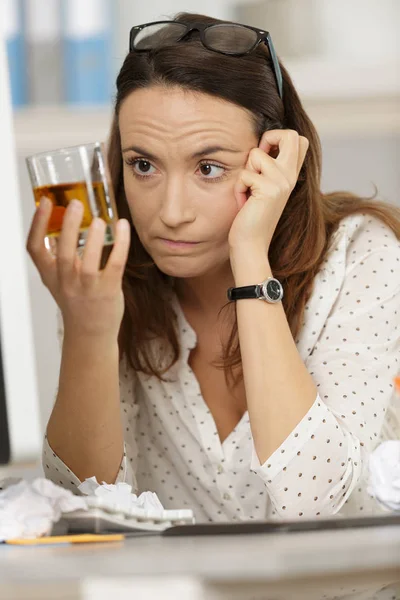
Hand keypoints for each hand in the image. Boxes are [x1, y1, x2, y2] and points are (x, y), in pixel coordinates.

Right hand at [27, 197, 130, 338]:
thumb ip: (58, 255)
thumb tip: (61, 223)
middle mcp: (66, 282)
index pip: (34, 248)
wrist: (90, 334)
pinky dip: (121, 244)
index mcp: (50, 275)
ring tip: (100, 220)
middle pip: (63, 253)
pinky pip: (115, 265)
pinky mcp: (108, 290)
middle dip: (69, 227)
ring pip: (89, 262)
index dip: (37, 224)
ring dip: (95, 239)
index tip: (45, 203)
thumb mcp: (59, 280)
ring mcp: (88, 288)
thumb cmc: (77, 301)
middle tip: (76, 204)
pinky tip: (123, 227)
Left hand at [228, 129, 308, 255]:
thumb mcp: (263, 189)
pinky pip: (244, 174)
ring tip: (248, 194)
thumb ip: (268, 169)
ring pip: (255, 154)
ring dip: (244, 174)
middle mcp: (290, 177)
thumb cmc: (251, 218)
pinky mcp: (270, 190)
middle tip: (256, 163)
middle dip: (268, 138)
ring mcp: (282, 182)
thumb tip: (259, 146)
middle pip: (291, 135)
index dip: (279, 137)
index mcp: (291, 176)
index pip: (299, 140)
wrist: (251, 246)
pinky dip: (238, 188)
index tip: (265, 154)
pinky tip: (244, 204)